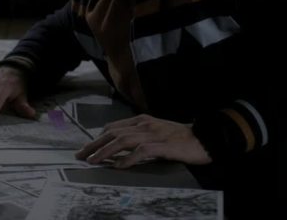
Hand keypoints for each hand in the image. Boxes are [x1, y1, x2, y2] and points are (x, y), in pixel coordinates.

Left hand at [74, 114, 211, 167]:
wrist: (204, 138)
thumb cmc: (180, 138)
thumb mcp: (155, 132)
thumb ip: (139, 136)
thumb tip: (119, 149)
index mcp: (141, 120)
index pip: (113, 127)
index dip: (98, 138)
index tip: (87, 148)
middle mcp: (144, 125)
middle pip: (113, 132)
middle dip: (94, 144)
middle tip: (81, 155)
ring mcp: (153, 134)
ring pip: (122, 140)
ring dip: (105, 151)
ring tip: (94, 161)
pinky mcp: (163, 145)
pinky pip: (141, 152)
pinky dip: (128, 159)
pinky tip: (119, 166)